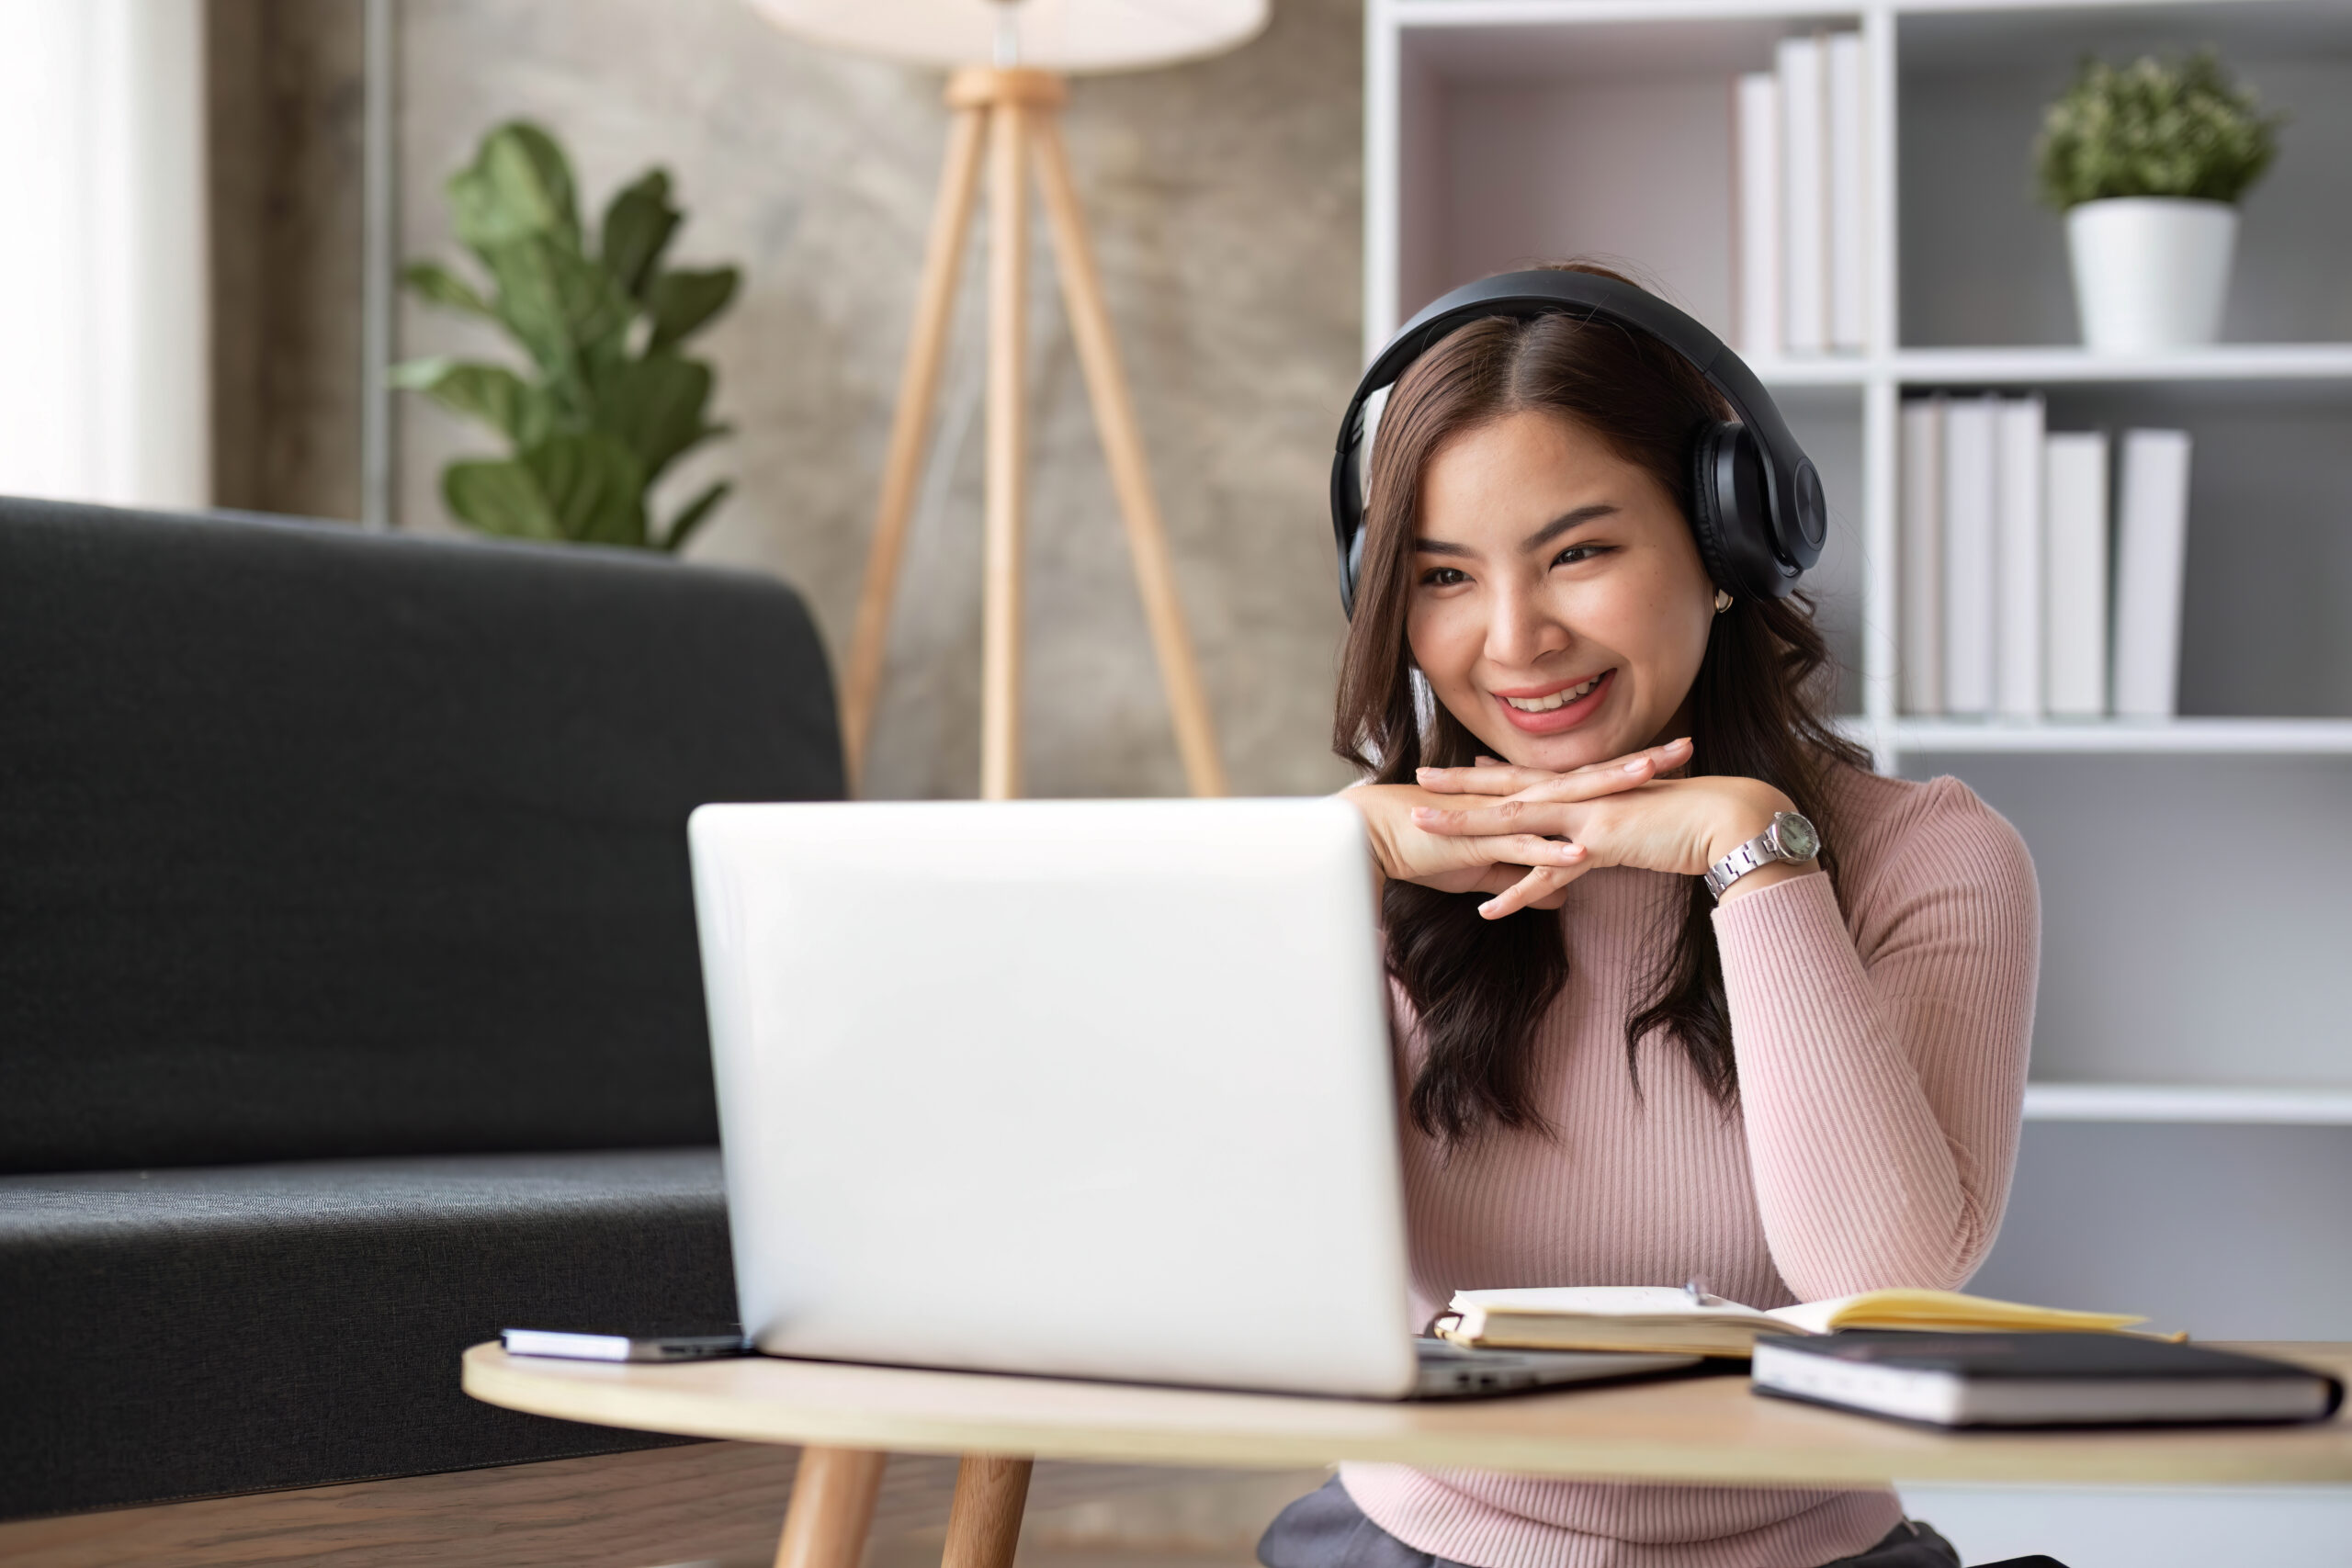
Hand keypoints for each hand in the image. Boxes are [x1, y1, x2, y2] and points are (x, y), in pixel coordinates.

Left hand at [1411, 740, 1809, 916]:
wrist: (1729, 818)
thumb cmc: (1690, 820)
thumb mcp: (1639, 821)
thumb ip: (1610, 827)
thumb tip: (1591, 836)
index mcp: (1587, 788)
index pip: (1526, 780)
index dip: (1487, 777)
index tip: (1452, 773)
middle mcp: (1580, 796)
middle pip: (1506, 790)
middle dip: (1459, 789)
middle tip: (1415, 780)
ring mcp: (1586, 815)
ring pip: (1512, 823)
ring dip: (1465, 828)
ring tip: (1421, 830)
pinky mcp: (1601, 842)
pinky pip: (1549, 875)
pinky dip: (1517, 894)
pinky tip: (1487, 913)